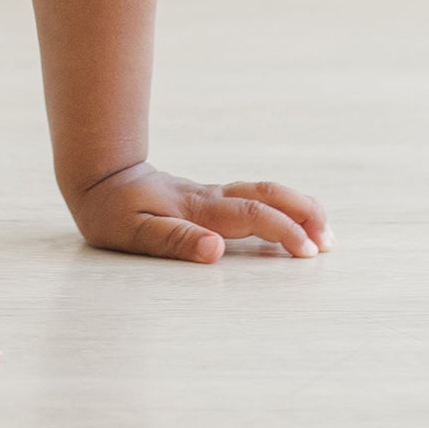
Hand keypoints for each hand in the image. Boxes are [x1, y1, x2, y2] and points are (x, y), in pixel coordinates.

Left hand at [72, 164, 330, 262]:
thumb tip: (215, 250)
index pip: (252, 217)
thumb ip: (173, 241)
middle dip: (304, 214)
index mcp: (198, 210)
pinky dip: (282, 207)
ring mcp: (212, 196)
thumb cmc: (111, 211)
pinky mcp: (209, 199)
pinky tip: (293, 223)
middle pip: (269, 196)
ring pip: (264, 192)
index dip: (284, 231)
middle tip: (330, 242)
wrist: (98, 176)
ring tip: (325, 233)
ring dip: (298, 208)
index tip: (309, 251)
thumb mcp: (131, 232)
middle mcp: (211, 199)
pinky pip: (254, 198)